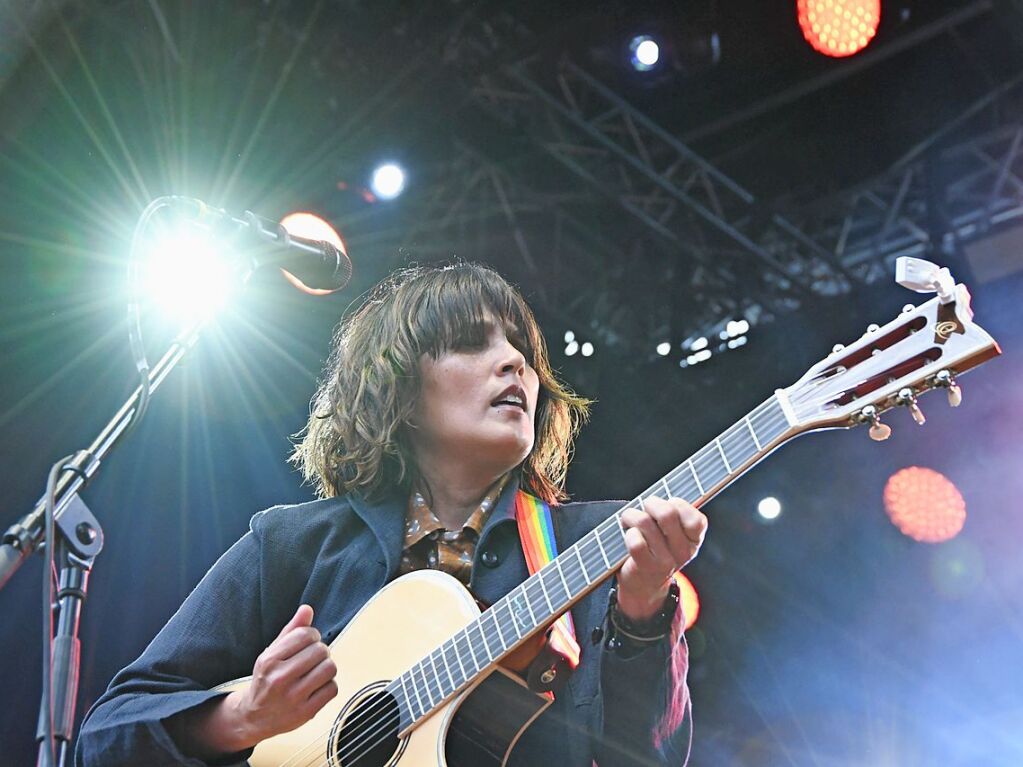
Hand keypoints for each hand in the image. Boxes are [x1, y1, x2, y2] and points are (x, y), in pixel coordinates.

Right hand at [225, 604, 338, 748]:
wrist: (254, 717)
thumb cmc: (266, 680)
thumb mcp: (271, 653)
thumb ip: (290, 630)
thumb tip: (307, 609)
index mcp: (269, 660)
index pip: (305, 635)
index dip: (312, 635)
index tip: (309, 642)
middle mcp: (279, 679)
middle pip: (320, 651)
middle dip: (320, 651)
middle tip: (313, 658)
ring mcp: (293, 698)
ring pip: (329, 668)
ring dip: (326, 667)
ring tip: (316, 671)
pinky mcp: (306, 712)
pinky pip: (332, 688)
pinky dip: (328, 685)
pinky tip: (317, 686)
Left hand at [617, 497, 707, 622]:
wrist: (644, 585)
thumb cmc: (656, 547)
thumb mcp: (671, 532)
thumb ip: (673, 513)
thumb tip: (658, 497)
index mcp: (694, 540)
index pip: (696, 518)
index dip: (678, 505)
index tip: (668, 505)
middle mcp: (684, 553)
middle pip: (667, 513)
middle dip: (651, 503)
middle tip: (645, 507)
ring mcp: (666, 562)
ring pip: (645, 522)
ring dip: (632, 516)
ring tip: (630, 520)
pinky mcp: (647, 567)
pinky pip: (635, 540)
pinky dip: (628, 533)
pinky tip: (628, 536)